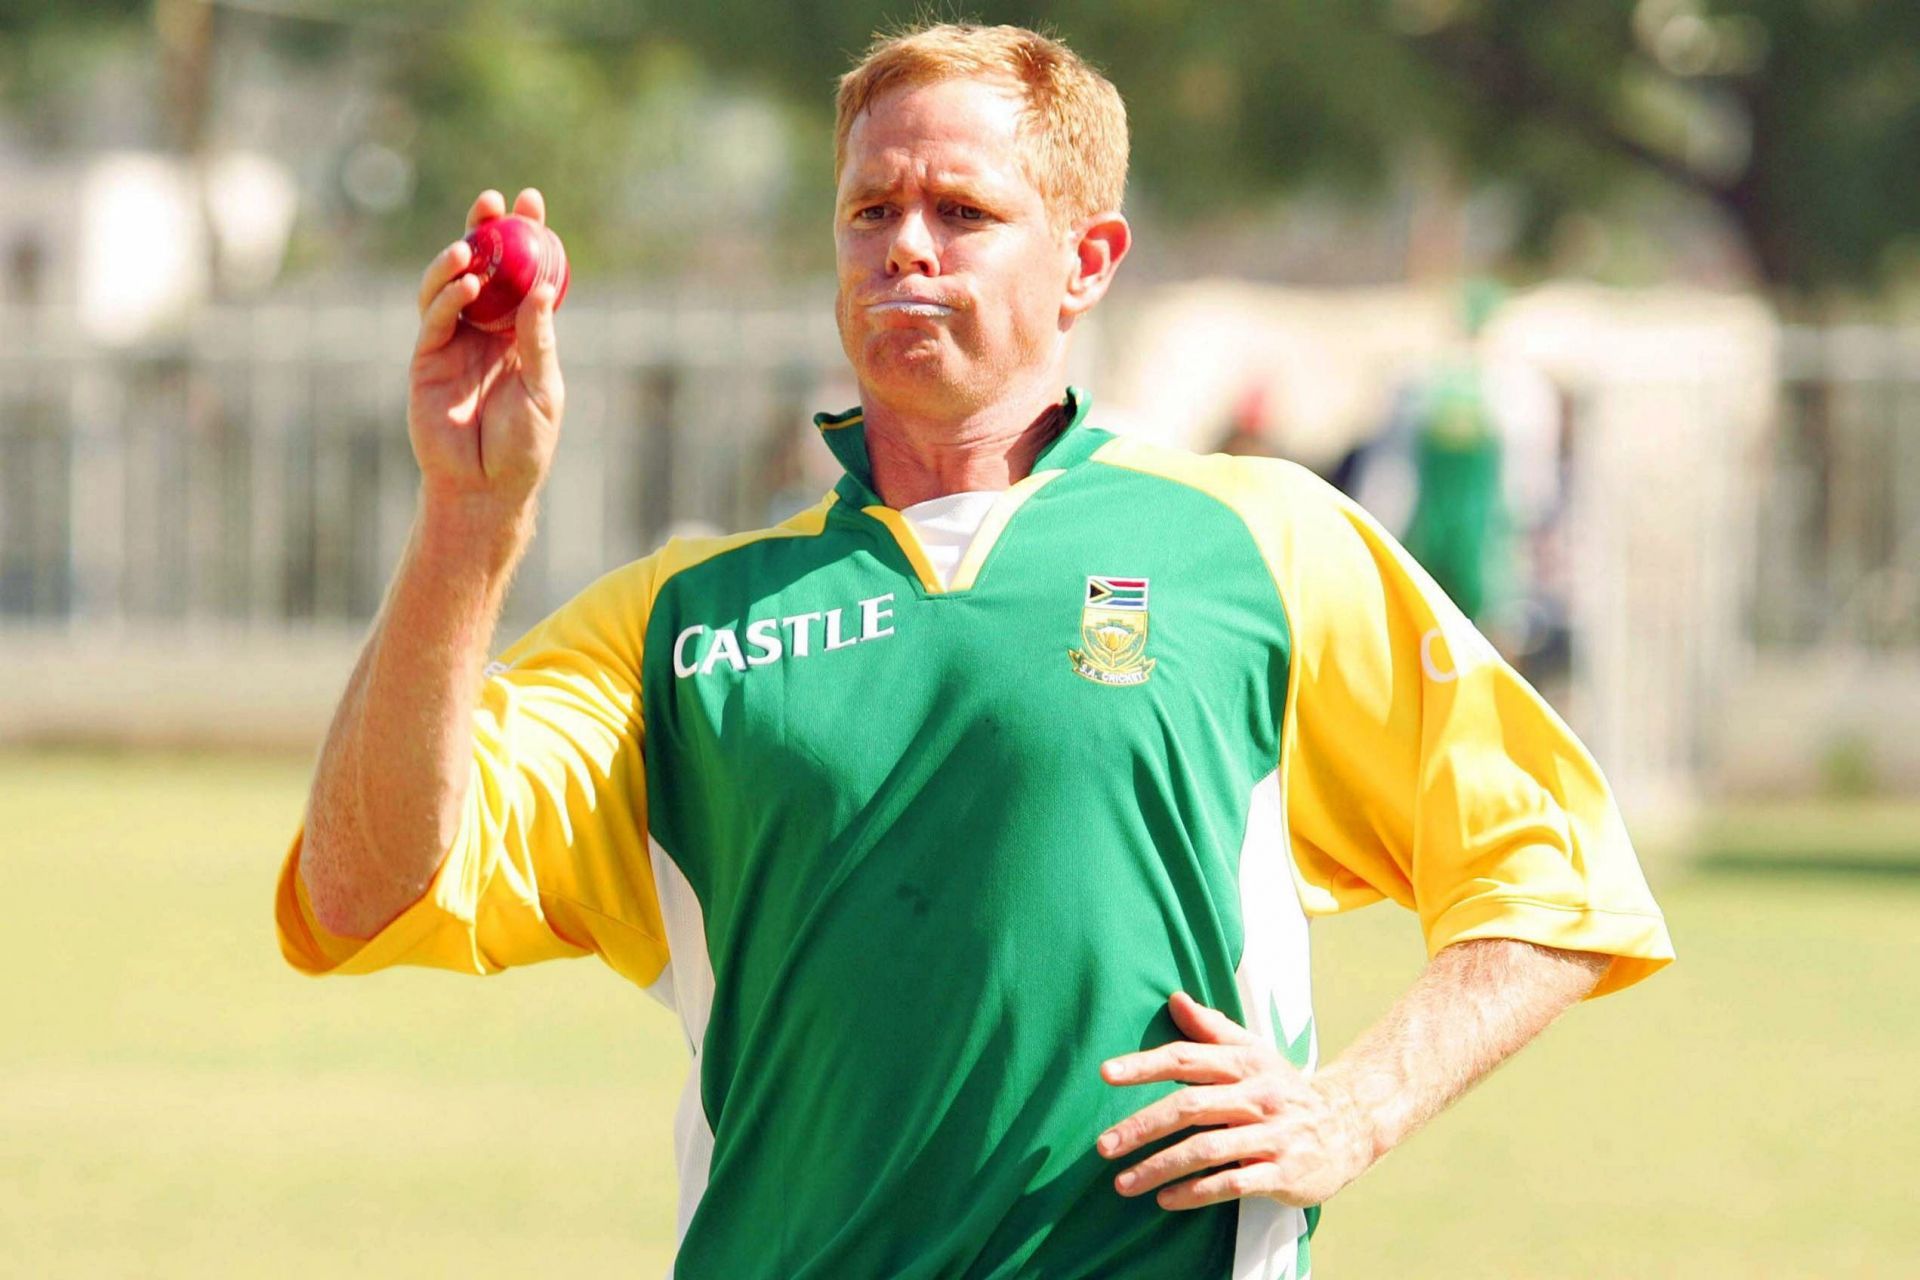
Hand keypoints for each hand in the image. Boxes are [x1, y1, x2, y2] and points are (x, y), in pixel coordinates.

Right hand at [408, 187, 565, 516]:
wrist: (486, 486)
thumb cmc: (524, 445)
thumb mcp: (543, 388)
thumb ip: (538, 338)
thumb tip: (543, 287)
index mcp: (518, 333)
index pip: (521, 275)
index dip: (526, 238)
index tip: (532, 203)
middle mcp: (484, 331)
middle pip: (480, 268)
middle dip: (483, 230)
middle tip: (492, 202)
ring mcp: (452, 343)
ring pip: (447, 285)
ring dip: (457, 258)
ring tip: (472, 244)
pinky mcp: (426, 359)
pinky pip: (433, 318)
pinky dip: (447, 296)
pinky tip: (465, 283)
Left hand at [1096, 991, 1373, 1209]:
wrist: (1351, 1124)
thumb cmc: (1287, 1088)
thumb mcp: (1255, 1052)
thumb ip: (1212, 1029)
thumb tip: (1174, 1000)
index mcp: (1245, 1064)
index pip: (1188, 1059)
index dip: (1145, 1065)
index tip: (1106, 1073)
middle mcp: (1257, 1096)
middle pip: (1190, 1107)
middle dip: (1142, 1126)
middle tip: (1105, 1145)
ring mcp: (1271, 1136)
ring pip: (1206, 1149)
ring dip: (1160, 1167)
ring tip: (1124, 1182)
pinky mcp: (1281, 1172)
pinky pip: (1232, 1183)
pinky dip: (1196, 1192)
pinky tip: (1166, 1200)